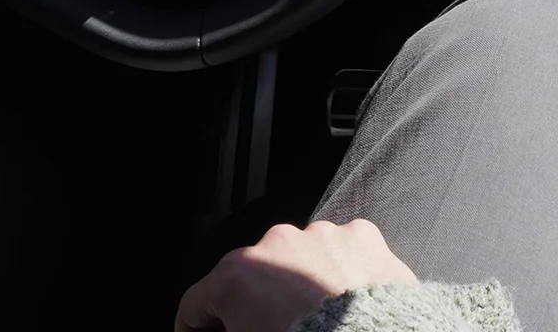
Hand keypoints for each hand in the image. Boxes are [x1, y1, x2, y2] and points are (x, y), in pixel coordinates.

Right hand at [175, 219, 417, 331]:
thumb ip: (228, 329)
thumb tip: (230, 327)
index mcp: (237, 275)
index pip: (196, 303)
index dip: (195, 328)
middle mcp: (276, 243)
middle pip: (253, 277)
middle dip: (255, 304)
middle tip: (271, 328)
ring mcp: (322, 235)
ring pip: (301, 260)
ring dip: (301, 283)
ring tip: (318, 318)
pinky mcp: (363, 237)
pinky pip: (343, 252)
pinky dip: (342, 272)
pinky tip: (348, 301)